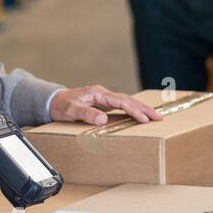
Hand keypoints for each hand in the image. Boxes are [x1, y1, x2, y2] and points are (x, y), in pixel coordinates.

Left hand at [48, 85, 163, 126]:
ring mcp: (104, 98)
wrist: (53, 102)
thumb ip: (87, 114)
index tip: (144, 118)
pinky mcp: (103, 104)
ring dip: (140, 109)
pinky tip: (139, 116)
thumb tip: (103, 119)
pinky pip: (122, 106)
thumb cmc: (61, 105)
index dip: (133, 110)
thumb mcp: (71, 110)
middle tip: (159, 117)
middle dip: (144, 108)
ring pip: (127, 102)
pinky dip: (132, 110)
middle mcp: (103, 94)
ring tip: (154, 117)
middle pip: (128, 99)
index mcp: (98, 93)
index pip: (120, 101)